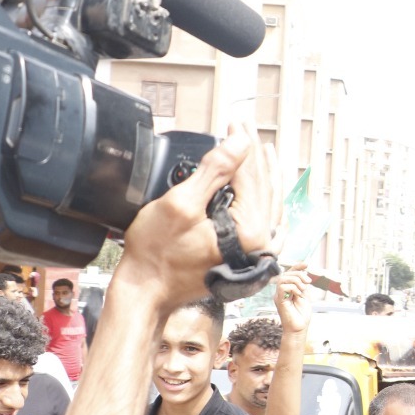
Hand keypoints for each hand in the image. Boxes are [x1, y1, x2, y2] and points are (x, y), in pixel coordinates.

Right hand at [111, 122, 281, 304]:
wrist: (146, 292)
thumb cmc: (155, 254)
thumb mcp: (180, 204)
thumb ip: (214, 171)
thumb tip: (241, 141)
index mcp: (250, 232)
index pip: (252, 177)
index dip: (243, 145)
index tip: (236, 121)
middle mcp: (261, 244)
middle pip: (264, 189)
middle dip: (254, 155)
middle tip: (246, 127)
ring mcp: (256, 253)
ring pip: (268, 204)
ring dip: (264, 175)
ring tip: (262, 152)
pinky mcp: (246, 257)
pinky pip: (265, 223)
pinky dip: (265, 202)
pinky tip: (267, 194)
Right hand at [274, 265, 312, 333]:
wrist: (299, 328)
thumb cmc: (301, 315)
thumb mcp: (305, 296)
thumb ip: (303, 285)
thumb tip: (305, 274)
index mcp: (287, 290)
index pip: (289, 273)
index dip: (297, 266)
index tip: (307, 264)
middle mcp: (281, 291)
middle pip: (286, 274)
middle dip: (299, 274)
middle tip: (308, 282)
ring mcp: (279, 296)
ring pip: (283, 278)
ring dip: (296, 281)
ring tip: (303, 289)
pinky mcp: (279, 300)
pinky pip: (283, 287)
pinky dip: (293, 288)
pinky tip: (298, 294)